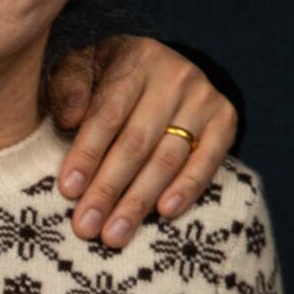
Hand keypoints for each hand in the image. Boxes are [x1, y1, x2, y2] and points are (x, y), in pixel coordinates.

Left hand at [47, 36, 236, 246]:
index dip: (87, 154)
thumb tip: (69, 119)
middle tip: (86, 226)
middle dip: (109, 188)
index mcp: (135, 59)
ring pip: (168, 157)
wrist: (163, 72)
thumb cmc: (109, 80)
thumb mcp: (82, 71)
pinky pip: (208, 161)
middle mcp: (174, 75)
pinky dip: (187, 188)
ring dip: (139, 201)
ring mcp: (203, 97)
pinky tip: (164, 213)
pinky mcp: (225, 118)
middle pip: (137, 142)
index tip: (68, 190)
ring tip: (115, 235)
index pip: (108, 114)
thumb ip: (68, 89)